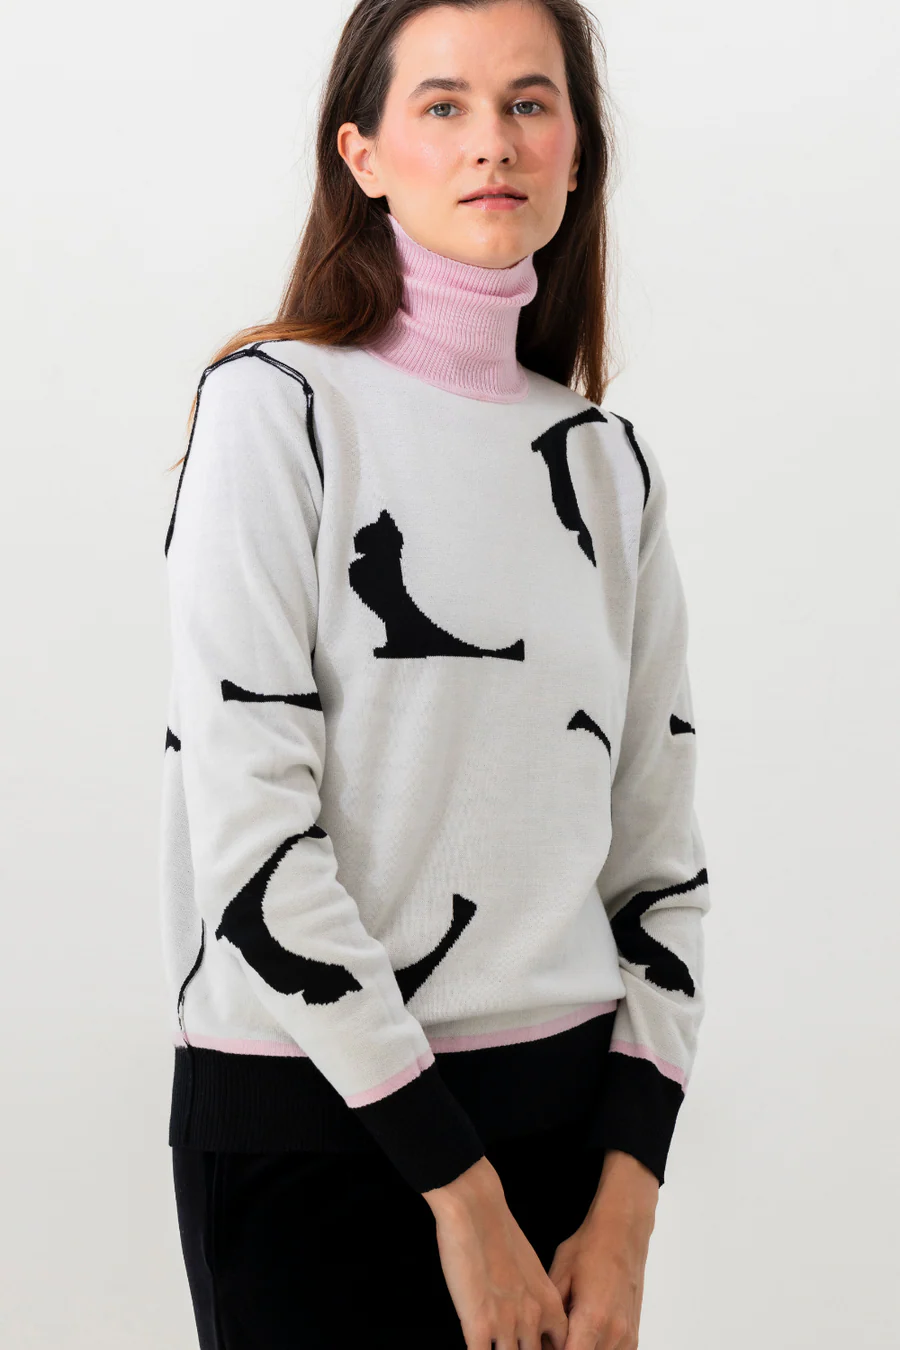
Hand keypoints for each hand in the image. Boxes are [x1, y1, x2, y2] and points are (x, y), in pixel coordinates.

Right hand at [423, 1155, 569, 1348]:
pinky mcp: (478, 1324)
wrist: (476, 1209)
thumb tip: (531, 1315)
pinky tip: (478, 1349)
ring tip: (495, 1347)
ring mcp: (506, 1324)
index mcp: (549, 1304)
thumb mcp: (530, 1268)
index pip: (561, 1348)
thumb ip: (535, 1297)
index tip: (537, 1347)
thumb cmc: (499, 1233)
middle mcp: (532, 1319)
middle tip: (516, 1346)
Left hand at [546, 1150, 657, 1348]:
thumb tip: (538, 1338)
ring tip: (567, 1334)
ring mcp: (627, 1336)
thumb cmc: (589, 1248)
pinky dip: (597, 1349)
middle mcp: (614, 1332)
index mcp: (592, 1318)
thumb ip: (550, 1314)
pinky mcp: (633, 1335)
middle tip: (549, 1337)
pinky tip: (584, 1335)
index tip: (539, 1345)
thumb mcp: (559, 1274)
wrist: (622, 1232)